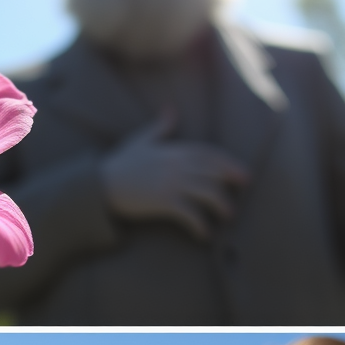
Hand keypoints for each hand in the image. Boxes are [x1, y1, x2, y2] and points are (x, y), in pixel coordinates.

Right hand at [101, 112, 249, 239]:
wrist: (100, 184)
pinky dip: (200, 225)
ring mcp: (171, 183)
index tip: (243, 173)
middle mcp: (176, 166)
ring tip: (228, 216)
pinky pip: (189, 214)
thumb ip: (160, 127)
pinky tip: (204, 234)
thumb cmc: (121, 163)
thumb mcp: (141, 140)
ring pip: (206, 193)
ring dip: (221, 205)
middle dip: (231, 181)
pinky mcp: (163, 202)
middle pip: (213, 172)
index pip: (208, 154)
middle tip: (244, 192)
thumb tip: (170, 110)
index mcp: (174, 151)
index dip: (228, 163)